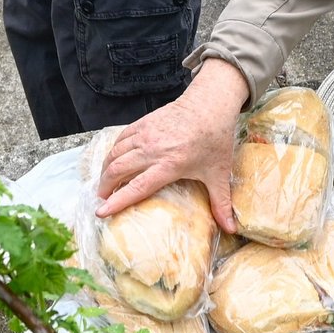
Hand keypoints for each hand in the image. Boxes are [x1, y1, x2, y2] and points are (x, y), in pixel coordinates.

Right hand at [97, 60, 248, 232]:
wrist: (210, 103)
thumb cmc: (215, 139)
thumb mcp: (219, 173)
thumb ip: (222, 202)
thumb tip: (232, 229)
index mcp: (170, 164)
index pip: (137, 187)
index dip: (117, 201)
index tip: (101, 212)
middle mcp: (152, 149)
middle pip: (117, 170)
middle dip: (105, 187)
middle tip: (102, 200)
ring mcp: (145, 134)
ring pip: (114, 154)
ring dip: (105, 170)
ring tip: (105, 183)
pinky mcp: (143, 123)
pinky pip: (120, 139)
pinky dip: (112, 152)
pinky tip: (113, 161)